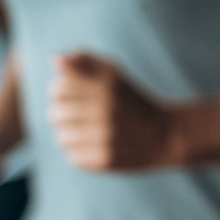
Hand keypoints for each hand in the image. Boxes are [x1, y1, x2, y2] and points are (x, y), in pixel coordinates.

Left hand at [48, 52, 173, 170]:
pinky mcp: (104, 160)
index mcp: (107, 86)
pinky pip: (73, 157)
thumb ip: (85, 61)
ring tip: (90, 130)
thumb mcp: (114, 74)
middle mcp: (105, 111)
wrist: (164, 135)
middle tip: (83, 114)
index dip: (63, 91)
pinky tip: (97, 145)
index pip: (59, 89)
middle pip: (56, 114)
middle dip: (65, 113)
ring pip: (62, 137)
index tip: (76, 94)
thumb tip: (56, 59)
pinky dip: (81, 152)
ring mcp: (105, 137)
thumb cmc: (133, 101)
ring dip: (72, 134)